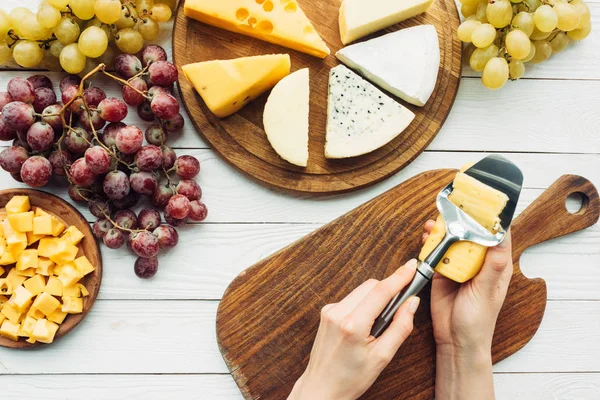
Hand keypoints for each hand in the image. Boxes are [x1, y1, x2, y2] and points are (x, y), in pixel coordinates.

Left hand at [289, 260, 420, 399]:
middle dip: (389, 290)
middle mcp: (337, 313)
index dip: (399, 277)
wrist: (322, 388)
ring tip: (380, 323)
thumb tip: (411, 303)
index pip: (380, 291)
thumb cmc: (351, 378)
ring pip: (361, 290)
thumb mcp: (383, 357)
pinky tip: (366, 323)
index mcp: (352, 325)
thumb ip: (400, 327)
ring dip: (376, 297)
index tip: (412, 266)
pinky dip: (364, 304)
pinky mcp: (327, 311)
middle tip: (402, 305)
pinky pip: (352, 298)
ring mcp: (329, 310)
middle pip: (371, 286)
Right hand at [424, 220, 512, 399]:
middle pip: (472, 233)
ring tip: (435, 220)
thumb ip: (491, 265)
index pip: (498, 234)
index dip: (492, 217)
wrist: (455, 340)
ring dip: (444, 229)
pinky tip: (426, 236)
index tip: (483, 199)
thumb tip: (499, 237)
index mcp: (497, 265)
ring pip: (454, 240)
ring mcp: (460, 265)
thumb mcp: (486, 291)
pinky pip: (437, 252)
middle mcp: (479, 262)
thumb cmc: (477, 320)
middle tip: (453, 205)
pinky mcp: (442, 271)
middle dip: (463, 218)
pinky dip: (431, 242)